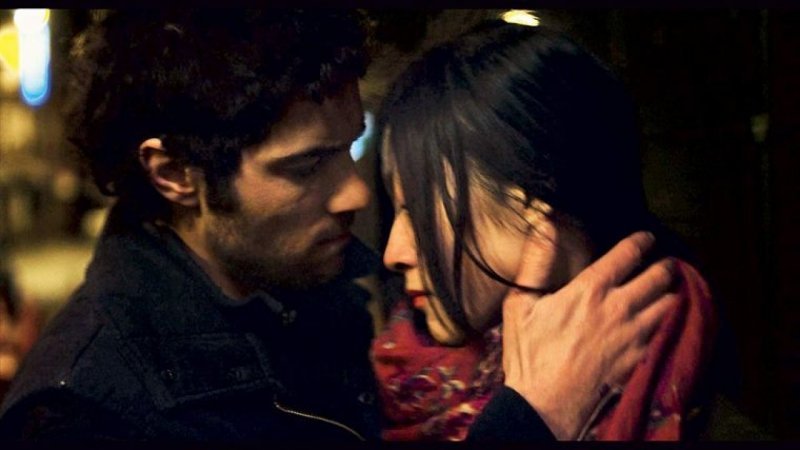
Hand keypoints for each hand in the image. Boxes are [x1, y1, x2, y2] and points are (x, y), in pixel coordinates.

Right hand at [502, 231, 676, 439]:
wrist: (544, 403)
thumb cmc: (529, 354)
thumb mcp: (520, 303)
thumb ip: (535, 262)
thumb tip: (544, 225)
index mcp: (590, 289)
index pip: (627, 254)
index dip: (641, 241)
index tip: (647, 237)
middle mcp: (619, 307)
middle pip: (658, 276)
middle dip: (666, 266)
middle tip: (667, 262)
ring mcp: (633, 335)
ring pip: (668, 304)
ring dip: (671, 293)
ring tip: (671, 289)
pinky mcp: (639, 359)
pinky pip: (665, 333)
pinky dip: (668, 322)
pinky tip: (664, 321)